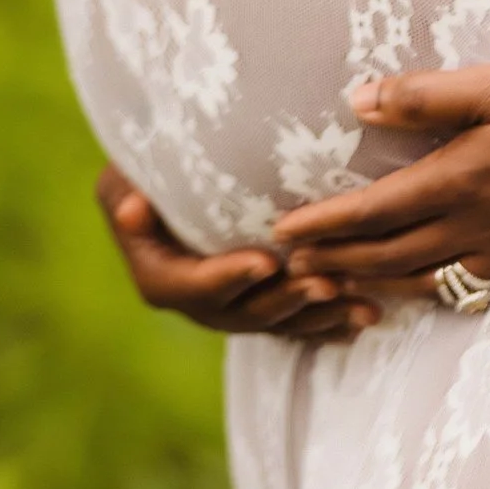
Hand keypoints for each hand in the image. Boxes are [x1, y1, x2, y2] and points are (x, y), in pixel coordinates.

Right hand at [97, 164, 380, 340]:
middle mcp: (196, 301)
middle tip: (325, 284)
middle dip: (285, 302)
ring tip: (361, 309)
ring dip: (318, 317)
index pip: (190, 286)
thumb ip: (125, 192)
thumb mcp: (128, 173)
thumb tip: (133, 209)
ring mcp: (231, 308)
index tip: (265, 263)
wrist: (175, 175)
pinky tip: (364, 321)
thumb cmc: (152, 165)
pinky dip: (328, 323)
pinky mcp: (262, 304)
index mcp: (159, 274)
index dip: (228, 278)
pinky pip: (296, 324)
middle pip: (240, 313)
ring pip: (276, 323)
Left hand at [267, 53, 489, 299]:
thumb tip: (359, 101)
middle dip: (335, 261)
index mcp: (466, 177)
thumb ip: (431, 95)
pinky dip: (427, 287)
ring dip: (374, 281)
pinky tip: (417, 283)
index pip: (376, 210)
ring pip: (425, 276)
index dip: (325, 224)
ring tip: (337, 282)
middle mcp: (480, 223)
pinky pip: (466, 283)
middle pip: (390, 254)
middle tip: (289, 268)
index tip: (282, 233)